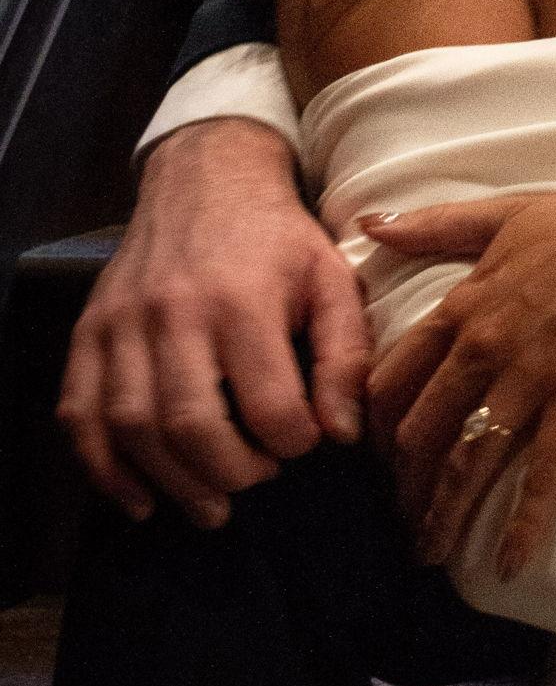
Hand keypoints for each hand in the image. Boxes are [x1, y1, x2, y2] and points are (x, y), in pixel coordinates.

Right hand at [57, 118, 367, 526]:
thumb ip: (345, 353)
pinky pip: (81, 415)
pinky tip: (141, 497)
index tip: (306, 444)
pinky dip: (105, 468)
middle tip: (259, 480)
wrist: (207, 179)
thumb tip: (342, 432)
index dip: (292, 441)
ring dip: (171, 482)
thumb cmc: (278, 236)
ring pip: (132, 428)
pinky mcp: (90, 333)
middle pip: (190, 424)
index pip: (267, 403)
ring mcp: (123, 325)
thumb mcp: (332, 277)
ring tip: (212, 505)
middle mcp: (175, 314)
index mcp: (244, 300)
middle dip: (229, 471)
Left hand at [364, 143, 555, 581]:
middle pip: (419, 433)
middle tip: (399, 521)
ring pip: (467, 462)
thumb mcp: (506, 214)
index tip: (376, 460)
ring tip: (430, 553)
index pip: (390, 380)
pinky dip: (523, 524)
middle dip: (400, 488)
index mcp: (464, 305)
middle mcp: (484, 347)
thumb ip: (436, 227)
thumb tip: (366, 224)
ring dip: (442, 516)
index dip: (373, 429)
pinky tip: (509, 563)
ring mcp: (530, 376)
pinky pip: (542, 473)